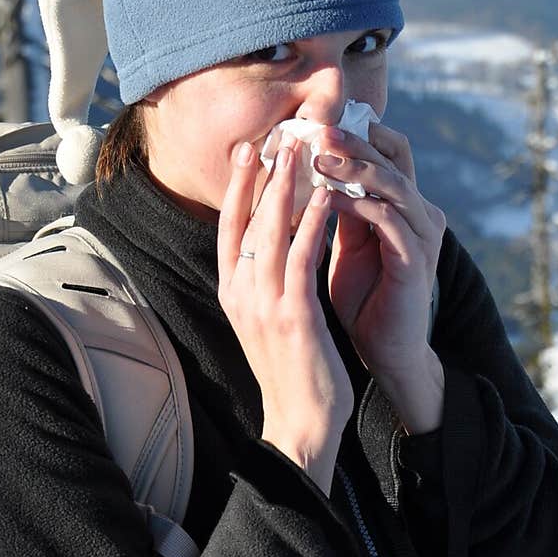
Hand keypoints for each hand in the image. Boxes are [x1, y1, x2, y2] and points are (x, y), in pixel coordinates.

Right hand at [217, 140, 353, 491]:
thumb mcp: (269, 320)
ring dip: (287, 185)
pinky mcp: (293, 315)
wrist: (301, 423)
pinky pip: (301, 256)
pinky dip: (313, 222)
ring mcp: (263, 304)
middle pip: (244, 220)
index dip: (238, 187)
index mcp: (232, 294)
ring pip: (270, 230)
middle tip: (276, 133)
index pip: (229, 228)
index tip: (249, 149)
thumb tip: (271, 245)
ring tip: (302, 149)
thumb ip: (265, 282)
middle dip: (260, 173)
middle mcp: (240, 294)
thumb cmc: (293, 371)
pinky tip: (328, 196)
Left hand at [313, 122, 446, 433]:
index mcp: (403, 205)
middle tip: (315, 127)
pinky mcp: (417, 259)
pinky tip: (326, 198)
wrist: (385, 350)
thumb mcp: (347, 243)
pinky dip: (357, 204)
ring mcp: (422, 234)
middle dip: (352, 140)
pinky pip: (388, 219)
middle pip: (392, 158)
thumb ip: (338, 207)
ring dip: (353, 167)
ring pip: (392, 183)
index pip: (387, 151)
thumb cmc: (364, 298)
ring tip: (317, 157)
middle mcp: (420, 212)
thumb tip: (309, 169)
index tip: (313, 122)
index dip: (356, 132)